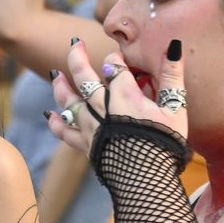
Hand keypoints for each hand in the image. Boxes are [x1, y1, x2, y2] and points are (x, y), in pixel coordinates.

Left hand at [46, 38, 186, 155]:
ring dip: (60, 86)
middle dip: (77, 56)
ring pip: (69, 100)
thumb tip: (173, 45)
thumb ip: (172, 75)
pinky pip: (65, 132)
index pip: (115, 65)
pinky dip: (56, 123)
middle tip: (74, 43)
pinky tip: (48, 115)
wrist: (146, 179)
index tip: (120, 57)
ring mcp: (90, 125)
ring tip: (54, 74)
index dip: (117, 57)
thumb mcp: (174, 106)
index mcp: (123, 92)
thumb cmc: (164, 141)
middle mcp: (100, 105)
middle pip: (84, 75)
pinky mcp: (85, 144)